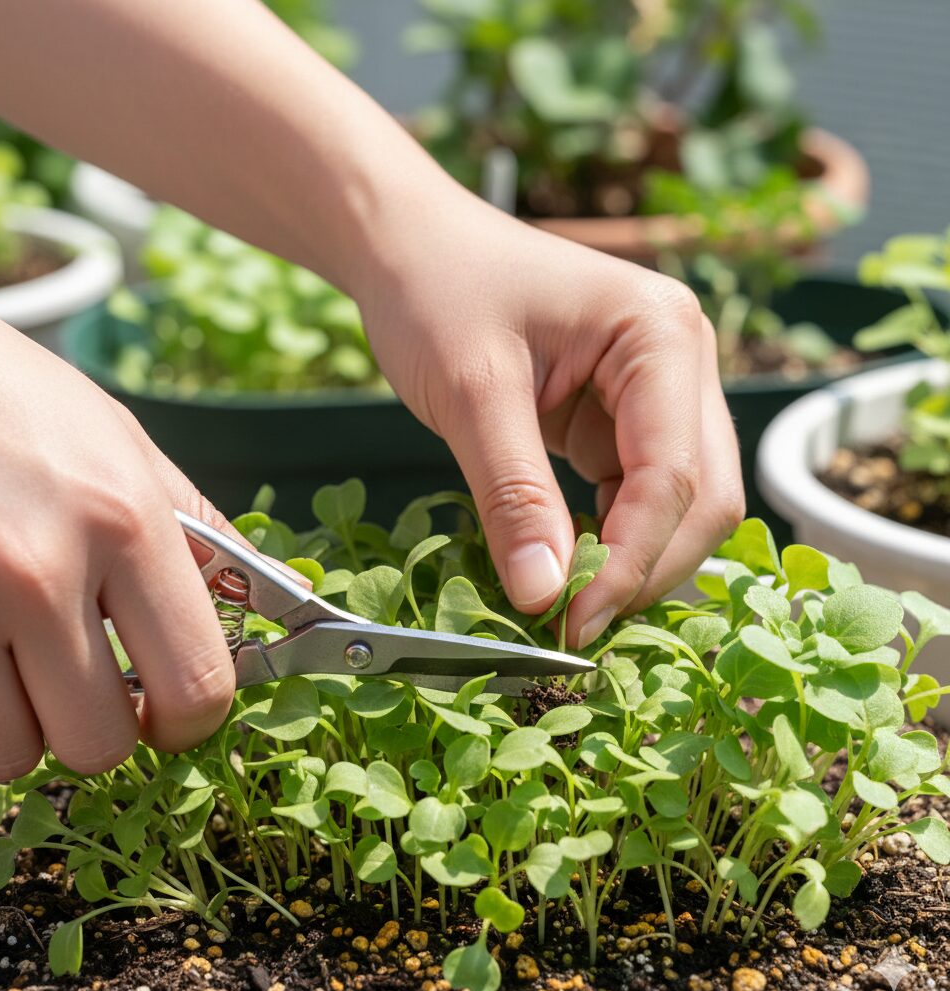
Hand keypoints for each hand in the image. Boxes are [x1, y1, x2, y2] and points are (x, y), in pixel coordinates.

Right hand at [0, 281, 247, 779]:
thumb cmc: (5, 398)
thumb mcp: (120, 442)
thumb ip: (194, 531)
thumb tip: (263, 597)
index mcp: (122, 521)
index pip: (195, 685)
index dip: (190, 719)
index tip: (170, 713)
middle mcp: (35, 573)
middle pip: (97, 745)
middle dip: (94, 724)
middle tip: (77, 677)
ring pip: (5, 754)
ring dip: (12, 720)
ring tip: (3, 652)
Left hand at [361, 192, 743, 648]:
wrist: (408, 246)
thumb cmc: (435, 290)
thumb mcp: (471, 394)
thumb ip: (514, 496)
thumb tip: (546, 598)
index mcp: (661, 335)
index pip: (675, 474)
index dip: (630, 562)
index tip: (571, 622)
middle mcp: (679, 362)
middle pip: (700, 497)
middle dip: (641, 568)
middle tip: (570, 625)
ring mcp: (656, 392)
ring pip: (676, 506)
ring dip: (627, 561)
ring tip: (563, 603)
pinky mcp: (621, 419)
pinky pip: (633, 496)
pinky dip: (605, 539)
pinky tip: (561, 564)